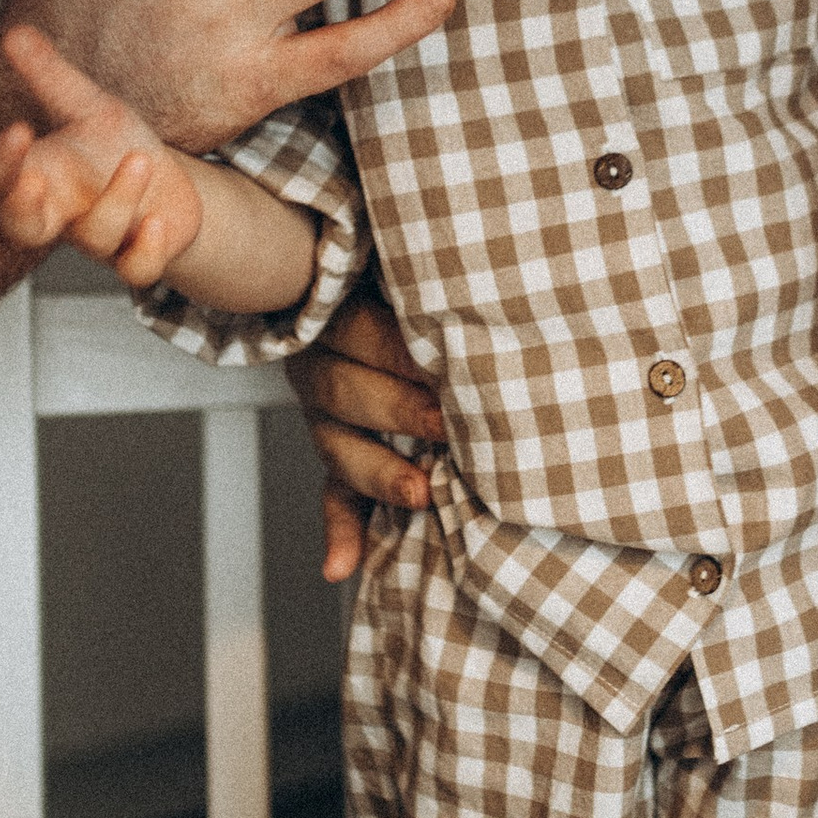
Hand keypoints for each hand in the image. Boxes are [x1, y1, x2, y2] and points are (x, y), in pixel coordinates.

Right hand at [0, 24, 203, 288]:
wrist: (169, 186)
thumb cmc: (116, 148)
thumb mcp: (89, 107)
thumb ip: (50, 76)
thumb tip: (15, 32)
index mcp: (42, 179)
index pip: (4, 179)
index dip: (4, 161)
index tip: (17, 129)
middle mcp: (63, 215)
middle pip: (23, 228)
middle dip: (22, 209)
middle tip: (31, 181)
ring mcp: (100, 240)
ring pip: (95, 236)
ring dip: (116, 200)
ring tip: (141, 160)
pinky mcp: (139, 256)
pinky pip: (136, 269)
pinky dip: (147, 251)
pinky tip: (159, 222)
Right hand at [285, 291, 447, 580]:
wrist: (384, 297)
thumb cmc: (431, 282)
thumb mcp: (419, 271)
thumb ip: (439, 274)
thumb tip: (492, 251)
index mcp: (341, 311)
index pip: (360, 331)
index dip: (396, 351)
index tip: (444, 369)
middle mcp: (325, 365)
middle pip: (344, 391)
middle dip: (397, 411)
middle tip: (446, 427)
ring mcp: (329, 416)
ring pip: (338, 449)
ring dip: (377, 475)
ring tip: (419, 494)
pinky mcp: (340, 455)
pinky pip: (335, 495)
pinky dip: (341, 532)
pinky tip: (341, 566)